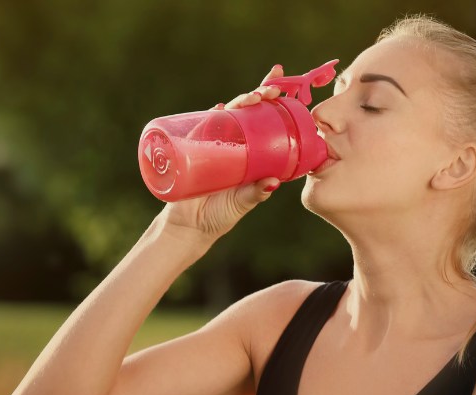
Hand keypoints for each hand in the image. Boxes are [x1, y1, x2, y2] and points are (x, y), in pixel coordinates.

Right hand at [158, 64, 285, 245]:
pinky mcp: (193, 147)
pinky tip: (219, 108)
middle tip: (272, 90)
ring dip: (241, 101)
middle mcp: (232, 143)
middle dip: (259, 94)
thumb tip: (274, 182)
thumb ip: (256, 193)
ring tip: (253, 98)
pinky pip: (201, 126)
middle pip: (246, 110)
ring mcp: (212, 142)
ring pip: (228, 114)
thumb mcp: (242, 203)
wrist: (190, 226)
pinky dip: (210, 116)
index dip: (272, 102)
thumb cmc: (220, 214)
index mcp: (249, 152)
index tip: (285, 85)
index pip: (264, 121)